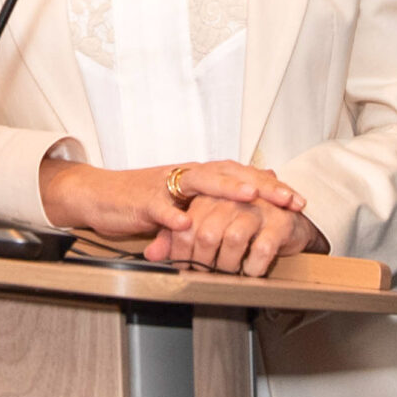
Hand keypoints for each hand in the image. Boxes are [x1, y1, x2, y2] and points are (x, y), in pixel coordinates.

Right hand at [39, 155, 323, 275]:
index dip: (270, 186)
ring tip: (249, 196)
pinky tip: (186, 223)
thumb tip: (254, 194)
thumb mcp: (183, 201)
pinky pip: (159, 207)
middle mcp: (184, 176)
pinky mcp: (141, 201)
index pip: (240, 175)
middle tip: (288, 198)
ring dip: (225, 188)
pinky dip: (172, 216)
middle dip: (260, 186)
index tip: (298, 200)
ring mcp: (163, 186)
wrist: (98, 195)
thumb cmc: (142, 200)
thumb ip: (213, 200)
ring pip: (198, 182)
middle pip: (228, 174)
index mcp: (197, 176)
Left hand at [153, 191, 326, 277]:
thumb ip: (176, 237)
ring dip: (228, 264)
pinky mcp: (279, 222)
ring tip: (229, 272)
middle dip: (203, 261)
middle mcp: (232, 199)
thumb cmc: (241, 222)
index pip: (186, 225)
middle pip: (206, 233)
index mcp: (210, 196)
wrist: (287, 218)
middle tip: (205, 274)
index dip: (180, 252)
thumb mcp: (205, 225)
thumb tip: (151, 255)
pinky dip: (253, 266)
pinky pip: (261, 248)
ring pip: (232, 239)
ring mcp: (256, 209)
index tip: (183, 267)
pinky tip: (251, 270)